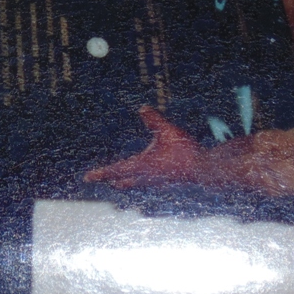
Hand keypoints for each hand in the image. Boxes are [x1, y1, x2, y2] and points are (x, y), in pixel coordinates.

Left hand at [85, 106, 203, 188]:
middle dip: (113, 180)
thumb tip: (142, 107)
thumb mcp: (168, 131)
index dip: (101, 173)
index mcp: (143, 166)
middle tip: (105, 179)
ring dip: (127, 182)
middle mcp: (147, 178)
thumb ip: (153, 120)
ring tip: (121, 181)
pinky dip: (142, 182)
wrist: (205, 171)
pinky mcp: (168, 184)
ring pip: (136, 185)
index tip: (88, 177)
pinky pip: (149, 185)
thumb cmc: (185, 152)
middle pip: (124, 182)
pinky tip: (148, 178)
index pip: (116, 170)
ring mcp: (157, 184)